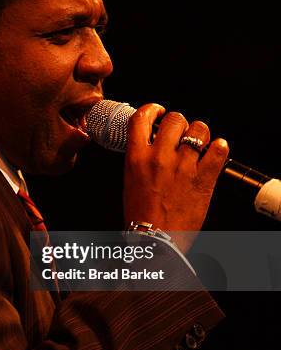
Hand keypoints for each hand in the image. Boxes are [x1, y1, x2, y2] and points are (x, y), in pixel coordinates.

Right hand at [123, 104, 228, 251]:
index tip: (159, 112)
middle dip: (180, 123)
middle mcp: (159, 158)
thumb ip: (140, 158)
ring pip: (198, 129)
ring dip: (200, 133)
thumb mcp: (130, 181)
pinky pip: (218, 150)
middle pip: (175, 119)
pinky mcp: (203, 179)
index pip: (142, 118)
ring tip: (199, 142)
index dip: (153, 109)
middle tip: (182, 132)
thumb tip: (151, 143)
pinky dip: (219, 148)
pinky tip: (215, 151)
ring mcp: (183, 167)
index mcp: (137, 158)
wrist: (156, 240)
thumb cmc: (141, 216)